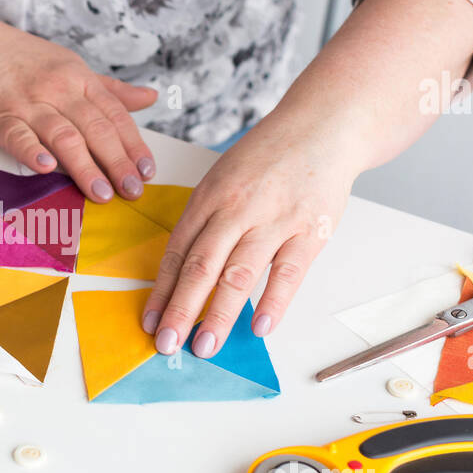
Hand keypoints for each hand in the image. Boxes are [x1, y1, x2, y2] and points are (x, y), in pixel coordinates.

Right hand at [0, 20, 158, 200]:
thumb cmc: (24, 60)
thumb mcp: (72, 67)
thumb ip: (110, 89)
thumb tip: (149, 98)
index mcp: (79, 79)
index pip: (114, 115)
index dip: (133, 144)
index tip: (147, 171)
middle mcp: (57, 89)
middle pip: (94, 128)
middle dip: (117, 162)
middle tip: (132, 190)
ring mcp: (27, 103)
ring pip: (62, 135)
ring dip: (84, 166)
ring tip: (101, 193)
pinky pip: (17, 135)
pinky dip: (31, 151)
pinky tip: (46, 168)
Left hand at [141, 115, 355, 354]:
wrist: (322, 126)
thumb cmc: (269, 157)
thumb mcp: (225, 178)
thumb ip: (207, 222)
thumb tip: (185, 274)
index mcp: (209, 197)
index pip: (177, 252)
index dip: (161, 290)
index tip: (149, 321)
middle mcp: (237, 208)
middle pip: (201, 266)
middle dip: (180, 309)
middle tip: (166, 344)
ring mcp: (274, 219)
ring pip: (239, 274)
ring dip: (219, 315)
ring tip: (205, 346)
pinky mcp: (310, 230)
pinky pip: (288, 272)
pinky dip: (273, 302)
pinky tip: (259, 328)